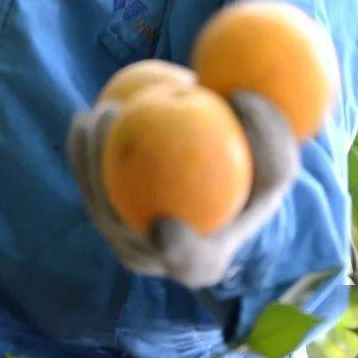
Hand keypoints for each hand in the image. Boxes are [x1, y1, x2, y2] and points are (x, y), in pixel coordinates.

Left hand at [68, 89, 299, 288]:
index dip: (176, 247)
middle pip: (123, 231)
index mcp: (202, 262)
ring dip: (88, 162)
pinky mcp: (108, 220)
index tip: (164, 222)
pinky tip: (82, 116)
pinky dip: (83, 153)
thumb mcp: (274, 165)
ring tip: (93, 114)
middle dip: (106, 187)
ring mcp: (126, 244)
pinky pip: (90, 187)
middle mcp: (158, 261)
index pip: (188, 259)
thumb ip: (269, 138)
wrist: (220, 199)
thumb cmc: (250, 176)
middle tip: (114, 126)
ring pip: (98, 206)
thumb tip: (243, 95)